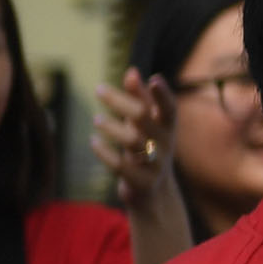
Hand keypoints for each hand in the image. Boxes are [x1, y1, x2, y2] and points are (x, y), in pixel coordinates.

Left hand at [94, 69, 175, 210]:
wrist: (153, 193)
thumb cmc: (148, 149)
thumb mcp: (147, 125)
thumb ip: (141, 99)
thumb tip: (131, 71)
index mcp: (167, 128)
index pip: (169, 108)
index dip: (163, 94)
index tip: (154, 78)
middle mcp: (165, 144)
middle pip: (144, 119)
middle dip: (121, 103)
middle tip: (98, 89)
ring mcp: (154, 164)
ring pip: (133, 142)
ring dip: (113, 127)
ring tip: (95, 118)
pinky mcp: (141, 182)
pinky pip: (121, 166)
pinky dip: (105, 152)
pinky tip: (93, 141)